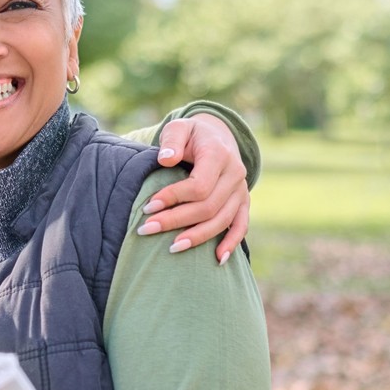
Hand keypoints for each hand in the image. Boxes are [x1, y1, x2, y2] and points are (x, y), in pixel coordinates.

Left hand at [142, 114, 249, 263]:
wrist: (217, 137)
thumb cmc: (191, 135)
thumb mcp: (179, 128)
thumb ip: (172, 140)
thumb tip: (165, 159)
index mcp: (219, 154)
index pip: (198, 185)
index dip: (173, 198)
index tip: (148, 207)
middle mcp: (235, 173)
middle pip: (208, 206)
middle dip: (176, 220)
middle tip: (146, 229)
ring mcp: (241, 190)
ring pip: (222, 220)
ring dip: (197, 237)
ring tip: (171, 248)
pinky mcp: (243, 202)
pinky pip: (241, 226)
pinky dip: (231, 243)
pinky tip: (217, 260)